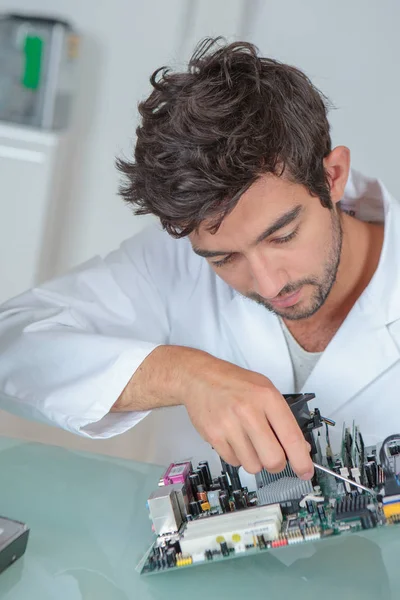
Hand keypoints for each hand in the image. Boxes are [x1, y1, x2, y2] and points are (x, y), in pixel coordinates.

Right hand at [183, 354, 313, 478]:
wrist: (199, 377)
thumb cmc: (234, 383)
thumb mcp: (265, 390)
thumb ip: (283, 418)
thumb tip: (300, 448)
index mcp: (267, 397)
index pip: (291, 437)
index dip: (302, 461)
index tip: (305, 472)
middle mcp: (248, 411)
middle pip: (273, 459)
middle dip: (277, 464)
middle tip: (274, 457)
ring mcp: (229, 425)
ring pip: (253, 465)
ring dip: (255, 460)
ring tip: (248, 441)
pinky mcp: (214, 436)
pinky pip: (234, 462)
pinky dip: (237, 456)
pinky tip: (234, 438)